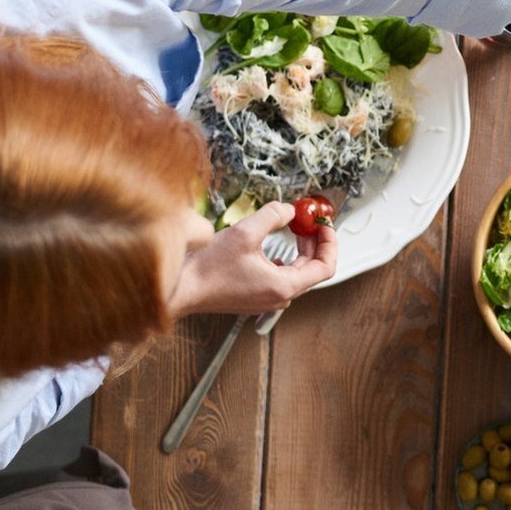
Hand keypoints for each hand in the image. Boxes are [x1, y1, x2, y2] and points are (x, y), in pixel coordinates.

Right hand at [169, 202, 337, 316]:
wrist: (180, 289)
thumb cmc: (207, 269)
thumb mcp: (245, 233)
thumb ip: (273, 216)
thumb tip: (289, 210)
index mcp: (284, 285)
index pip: (325, 266)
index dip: (330, 243)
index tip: (325, 225)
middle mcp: (279, 297)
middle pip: (312, 269)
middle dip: (314, 242)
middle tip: (310, 222)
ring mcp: (267, 299)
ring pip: (296, 273)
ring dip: (299, 250)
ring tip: (295, 230)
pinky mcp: (255, 297)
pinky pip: (280, 278)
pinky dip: (284, 260)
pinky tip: (274, 248)